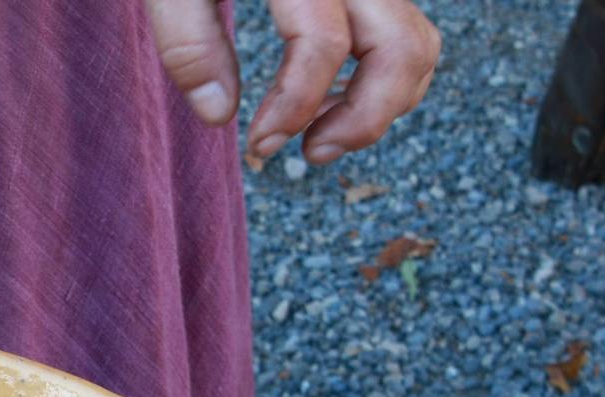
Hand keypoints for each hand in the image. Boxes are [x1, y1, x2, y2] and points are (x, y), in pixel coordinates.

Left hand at [145, 0, 439, 164]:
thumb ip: (186, 39)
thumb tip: (217, 116)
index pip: (324, 43)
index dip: (294, 107)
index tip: (258, 145)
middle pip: (400, 47)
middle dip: (364, 118)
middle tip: (309, 153)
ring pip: (417, 45)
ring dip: (381, 105)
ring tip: (319, 135)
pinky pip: (407, 35)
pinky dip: (384, 81)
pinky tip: (329, 101)